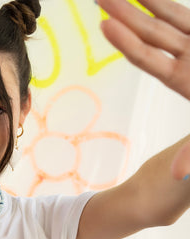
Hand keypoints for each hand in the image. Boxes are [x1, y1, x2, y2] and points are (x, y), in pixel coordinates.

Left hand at [98, 0, 189, 179]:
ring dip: (143, 2)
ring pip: (167, 18)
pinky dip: (166, 3)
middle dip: (124, 14)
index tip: (103, 25)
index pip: (149, 59)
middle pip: (150, 34)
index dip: (127, 42)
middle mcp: (187, 60)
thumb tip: (177, 175)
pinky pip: (186, 15)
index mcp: (184, 81)